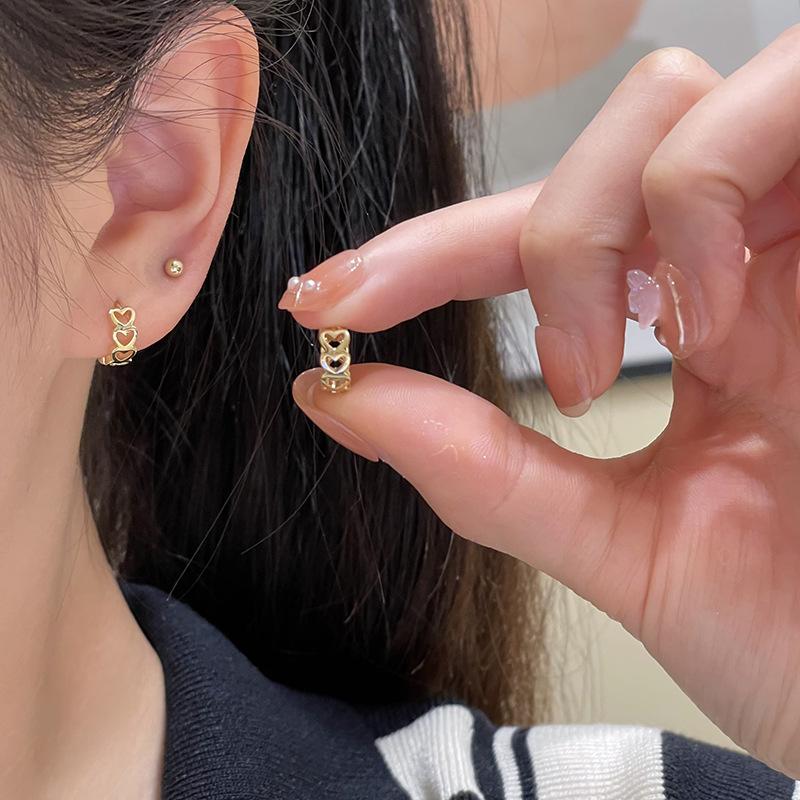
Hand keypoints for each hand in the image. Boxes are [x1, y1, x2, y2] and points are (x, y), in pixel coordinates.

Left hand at [279, 32, 799, 775]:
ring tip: (624, 358)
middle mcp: (757, 259)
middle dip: (527, 244)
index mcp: (704, 324)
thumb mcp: (618, 544)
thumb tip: (337, 399)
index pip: (536, 242)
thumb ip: (480, 468)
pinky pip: (778, 106)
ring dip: (598, 230)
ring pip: (665, 109)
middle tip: (559, 374)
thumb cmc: (795, 629)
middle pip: (601, 146)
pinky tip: (718, 314)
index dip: (421, 255)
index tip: (323, 302)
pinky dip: (702, 194)